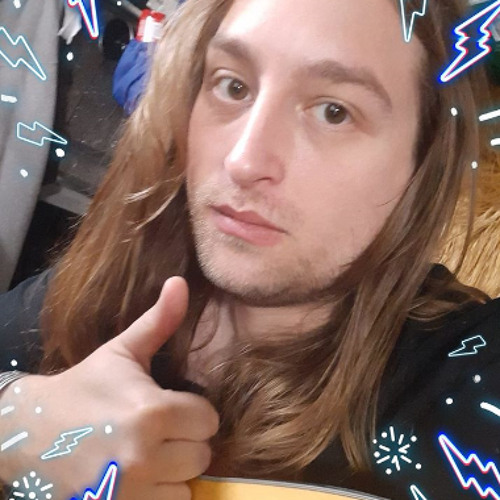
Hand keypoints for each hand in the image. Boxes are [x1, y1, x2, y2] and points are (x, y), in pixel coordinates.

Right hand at [0, 277, 218, 499]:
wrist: (31, 432)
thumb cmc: (84, 387)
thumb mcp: (121, 351)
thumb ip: (158, 321)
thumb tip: (181, 282)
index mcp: (152, 411)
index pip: (208, 419)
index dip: (194, 412)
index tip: (172, 407)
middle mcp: (145, 455)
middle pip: (202, 453)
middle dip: (186, 440)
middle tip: (159, 430)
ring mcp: (131, 492)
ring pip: (188, 484)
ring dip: (174, 471)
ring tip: (148, 454)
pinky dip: (160, 495)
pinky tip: (139, 478)